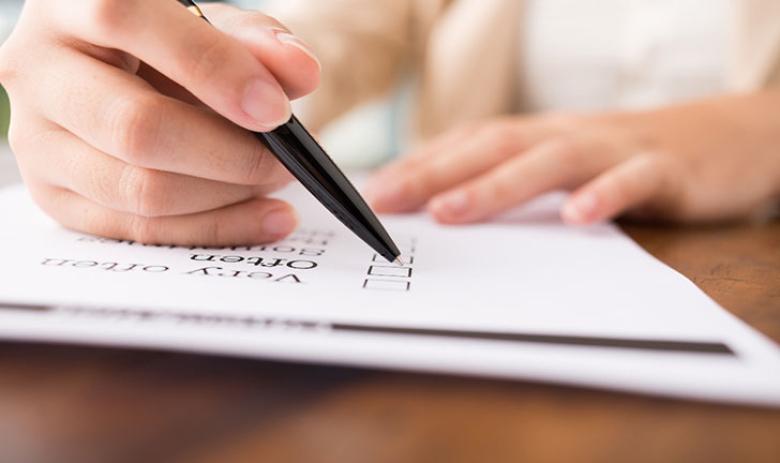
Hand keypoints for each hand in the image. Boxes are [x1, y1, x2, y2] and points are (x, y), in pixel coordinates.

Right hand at [0, 1, 320, 244]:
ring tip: (275, 181)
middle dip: (229, 154)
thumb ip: (258, 42)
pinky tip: (267, 216)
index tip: (275, 111)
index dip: (211, 68)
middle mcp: (38, 71)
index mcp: (69, 4)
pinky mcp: (55, 198)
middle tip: (284, 161)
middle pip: (136, 128)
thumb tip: (300, 72)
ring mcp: (37, 142)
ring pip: (140, 190)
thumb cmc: (174, 46)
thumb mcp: (216, 28)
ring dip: (227, 195)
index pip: (127, 19)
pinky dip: (217, 229)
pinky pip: (142, 231)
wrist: (128, 78)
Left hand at [365, 105, 779, 224]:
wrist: (726, 137)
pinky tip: (576, 218)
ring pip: (552, 160)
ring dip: (498, 185)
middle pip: (496, 146)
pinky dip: (605, 195)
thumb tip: (445, 206)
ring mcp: (616, 147)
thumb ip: (514, 181)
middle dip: (435, 173)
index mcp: (540, 135)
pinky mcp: (666, 168)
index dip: (419, 165)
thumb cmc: (626, 157)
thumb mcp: (563, 164)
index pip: (469, 144)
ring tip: (452, 212)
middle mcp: (567, 134)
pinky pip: (635, 178)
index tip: (372, 194)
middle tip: (386, 202)